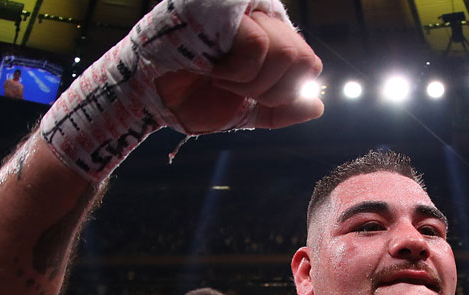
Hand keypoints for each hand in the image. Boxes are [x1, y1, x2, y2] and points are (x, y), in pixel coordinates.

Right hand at [157, 11, 322, 132]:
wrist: (150, 99)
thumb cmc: (193, 98)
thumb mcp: (247, 111)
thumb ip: (282, 110)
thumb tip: (317, 105)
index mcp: (270, 37)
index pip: (309, 63)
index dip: (287, 91)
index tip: (252, 98)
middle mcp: (260, 16)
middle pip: (304, 60)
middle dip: (271, 92)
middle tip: (233, 89)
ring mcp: (242, 9)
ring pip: (286, 53)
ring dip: (251, 83)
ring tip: (220, 78)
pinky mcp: (222, 8)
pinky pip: (259, 45)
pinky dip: (238, 72)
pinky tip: (212, 68)